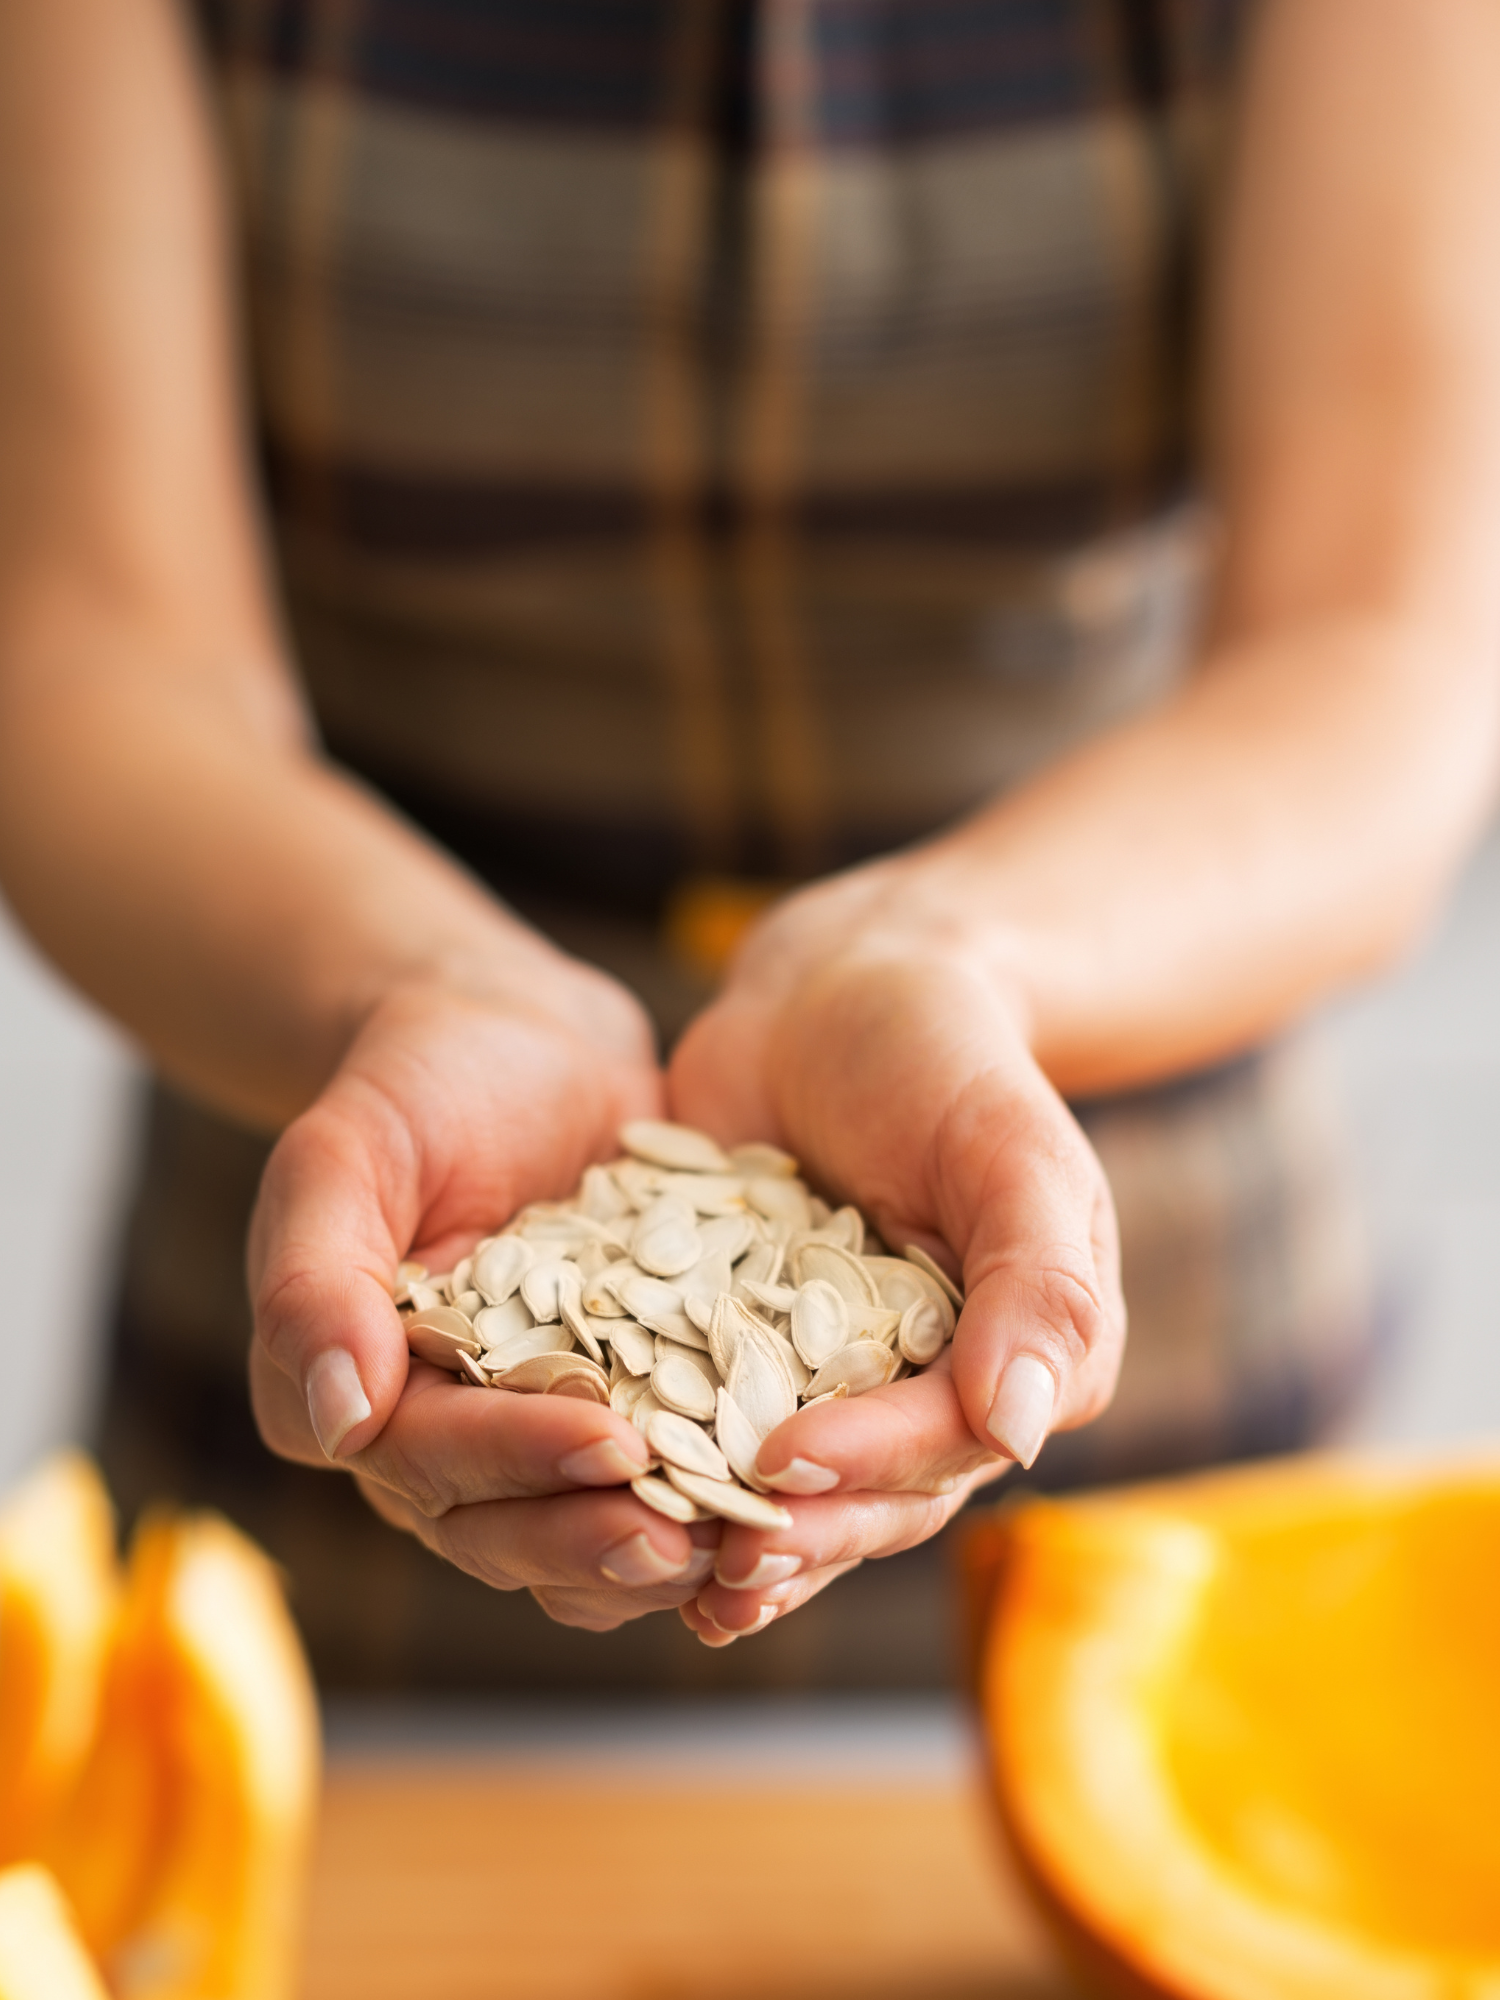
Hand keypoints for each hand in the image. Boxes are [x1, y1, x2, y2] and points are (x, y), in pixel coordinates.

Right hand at [248, 970, 726, 1630]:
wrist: (519, 1042)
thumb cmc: (413, 1084)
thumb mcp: (344, 1156)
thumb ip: (316, 1281)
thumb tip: (338, 1419)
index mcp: (355, 1396)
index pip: (429, 1461)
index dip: (519, 1461)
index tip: (610, 1443)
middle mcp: (436, 1439)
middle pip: (506, 1528)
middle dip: (597, 1538)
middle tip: (692, 1539)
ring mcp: (533, 1431)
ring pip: (581, 1532)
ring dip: (659, 1553)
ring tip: (746, 1544)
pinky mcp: (621, 1406)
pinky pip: (657, 1483)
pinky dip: (710, 1500)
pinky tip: (783, 1497)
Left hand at [667, 859, 1125, 1640]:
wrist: (832, 990)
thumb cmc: (944, 1052)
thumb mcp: (1009, 1145)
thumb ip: (1037, 1282)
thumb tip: (1024, 1431)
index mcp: (1019, 1357)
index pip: (948, 1443)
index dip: (871, 1466)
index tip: (785, 1466)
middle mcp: (930, 1387)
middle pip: (870, 1495)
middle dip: (798, 1538)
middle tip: (718, 1576)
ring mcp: (831, 1377)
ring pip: (792, 1488)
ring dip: (735, 1539)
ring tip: (669, 1584)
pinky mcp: (740, 1351)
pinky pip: (709, 1423)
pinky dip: (670, 1469)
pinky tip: (609, 1501)